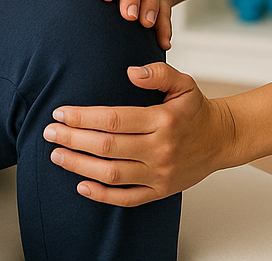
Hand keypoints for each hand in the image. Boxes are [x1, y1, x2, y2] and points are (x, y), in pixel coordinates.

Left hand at [43, 62, 233, 205]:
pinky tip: (81, 185)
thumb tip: (130, 72)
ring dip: (79, 166)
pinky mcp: (160, 191)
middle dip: (73, 140)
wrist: (222, 139)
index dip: (83, 117)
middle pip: (107, 147)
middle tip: (49, 133)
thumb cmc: (196, 109)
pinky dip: (102, 195)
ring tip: (57, 155)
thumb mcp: (184, 83)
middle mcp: (160, 149)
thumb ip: (158, 73)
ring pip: (112, 174)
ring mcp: (159, 174)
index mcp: (163, 121)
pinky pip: (127, 199)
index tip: (60, 113)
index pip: (115, 120)